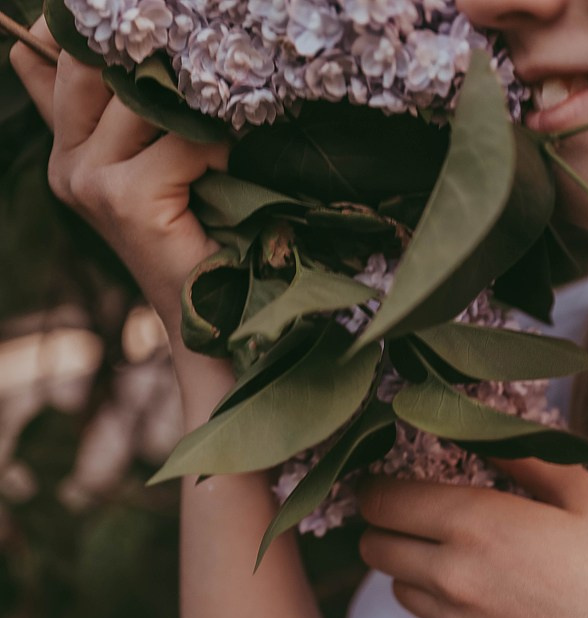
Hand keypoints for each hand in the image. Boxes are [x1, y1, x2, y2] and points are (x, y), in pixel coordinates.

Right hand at [10, 19, 233, 416]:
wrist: (205, 312)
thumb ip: (109, 113)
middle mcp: (69, 165)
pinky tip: (225, 173)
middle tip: (198, 70)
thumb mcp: (142, 167)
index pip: (61, 63)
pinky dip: (215, 150)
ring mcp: (92, 182)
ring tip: (219, 136)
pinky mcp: (128, 200)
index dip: (88, 33)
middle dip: (148, 61)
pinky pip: (182, 141)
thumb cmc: (189, 235)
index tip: (137, 20)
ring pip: (141, 100)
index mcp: (66, 152)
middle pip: (94, 66)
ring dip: (192, 111)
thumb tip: (56, 49)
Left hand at [358, 459, 587, 617]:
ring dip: (415, 569)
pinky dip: (443, 614)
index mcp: (477, 525)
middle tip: (419, 518)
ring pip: (399, 589)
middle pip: (375, 547)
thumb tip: (478, 431)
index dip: (379, 487)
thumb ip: (523, 458)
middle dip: (386, 527)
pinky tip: (487, 604)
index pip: (383, 501)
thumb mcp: (585, 497)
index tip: (393, 483)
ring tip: (464, 560)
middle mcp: (452, 578)